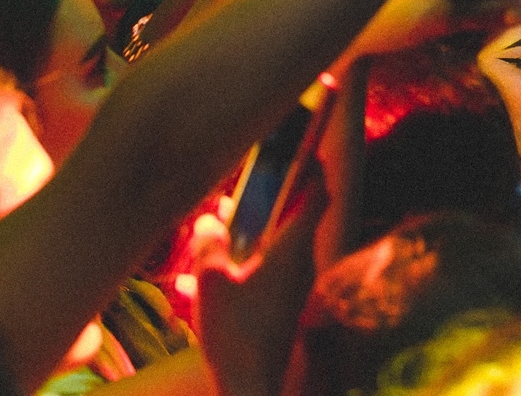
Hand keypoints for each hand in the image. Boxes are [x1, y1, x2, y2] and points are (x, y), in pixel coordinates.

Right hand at [189, 186, 325, 395]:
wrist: (252, 387)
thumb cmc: (236, 333)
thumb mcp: (212, 282)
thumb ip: (209, 247)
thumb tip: (209, 225)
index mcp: (294, 249)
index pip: (318, 196)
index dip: (314, 169)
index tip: (306, 148)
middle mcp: (301, 265)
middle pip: (294, 218)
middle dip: (271, 200)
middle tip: (248, 184)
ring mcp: (293, 288)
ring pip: (276, 246)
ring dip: (252, 233)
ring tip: (217, 225)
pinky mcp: (281, 308)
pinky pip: (265, 273)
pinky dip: (243, 264)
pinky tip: (201, 278)